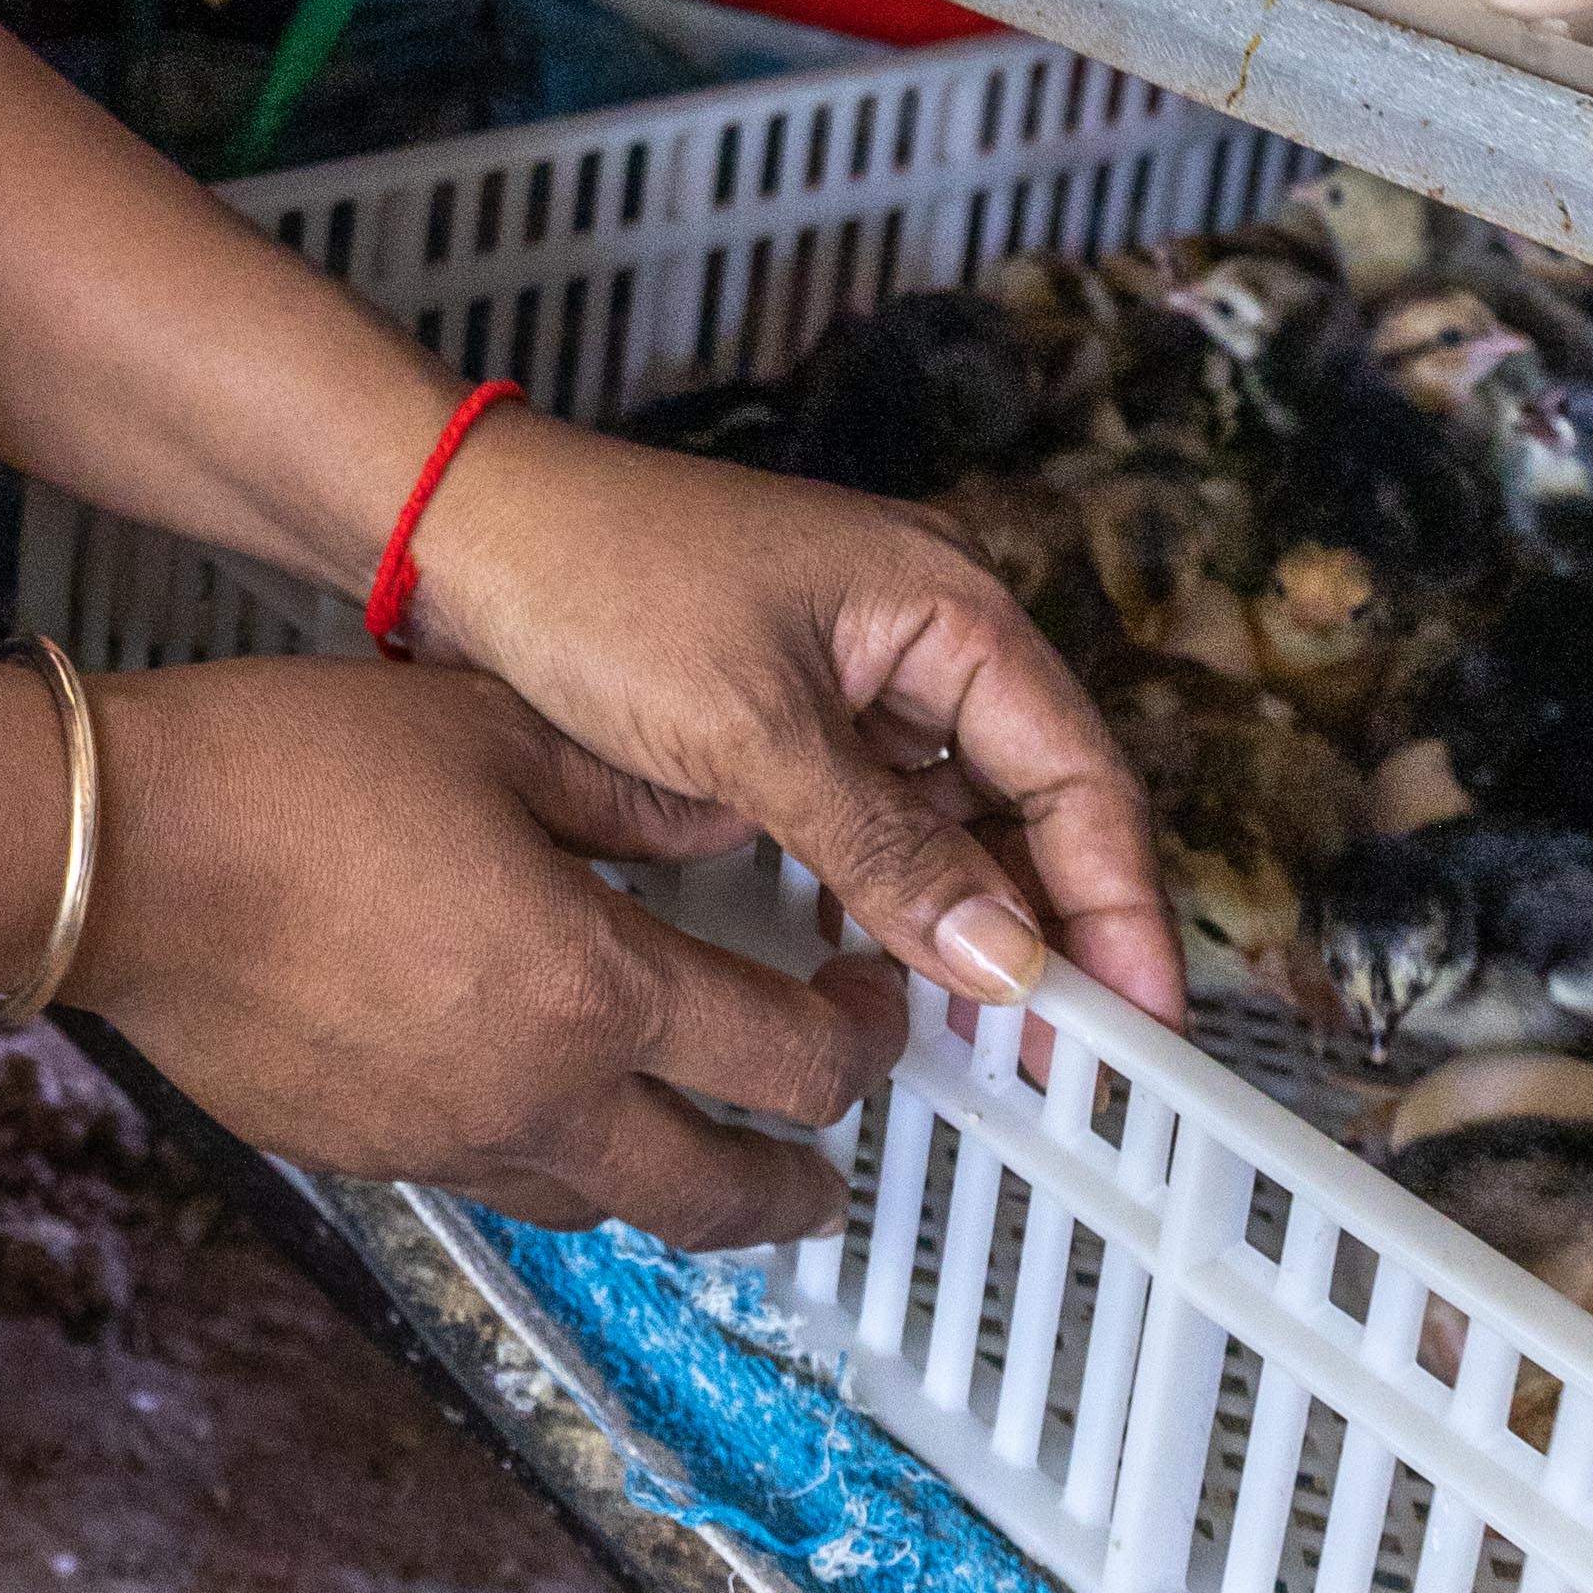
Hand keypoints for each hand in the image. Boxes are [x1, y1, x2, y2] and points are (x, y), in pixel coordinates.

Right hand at [70, 654, 908, 1249]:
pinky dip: (551, 1161)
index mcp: (594, 987)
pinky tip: (536, 1101)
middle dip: (800, 1187)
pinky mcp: (364, 1153)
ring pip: (608, 1208)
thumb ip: (637, 788)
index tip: (869, 1002)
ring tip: (697, 1150)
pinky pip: (496, 1181)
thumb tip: (732, 817)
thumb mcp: (495, 731)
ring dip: (676, 1187)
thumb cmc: (291, 772)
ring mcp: (444, 1141)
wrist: (116, 854)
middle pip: (719, 1195)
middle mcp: (536, 1096)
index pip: (791, 1062)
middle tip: (830, 1165)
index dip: (861, 1040)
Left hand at [397, 410, 1181, 1031]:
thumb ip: (886, 853)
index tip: (1138, 1017)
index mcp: (944, 606)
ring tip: (995, 1042)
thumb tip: (1007, 961)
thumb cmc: (594, 584)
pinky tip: (890, 976)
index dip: (1118, 904)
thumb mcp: (749, 735)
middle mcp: (921, 635)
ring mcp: (856, 675)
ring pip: (957, 822)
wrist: (454, 533)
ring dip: (975, 923)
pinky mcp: (791, 715)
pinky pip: (880, 820)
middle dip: (1054, 928)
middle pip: (1034, 803)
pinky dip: (894, 896)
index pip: (1080, 773)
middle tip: (1072, 1060)